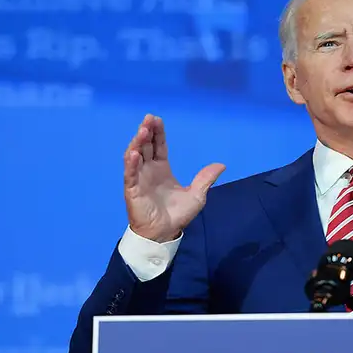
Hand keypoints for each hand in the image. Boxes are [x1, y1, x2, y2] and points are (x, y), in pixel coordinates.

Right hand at [124, 114, 224, 242]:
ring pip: (134, 156)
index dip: (158, 133)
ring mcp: (139, 179)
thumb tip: (222, 165)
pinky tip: (134, 153)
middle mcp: (148, 170)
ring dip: (137, 142)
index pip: (158, 146)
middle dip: (146, 131)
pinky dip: (131, 163)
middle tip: (149, 118)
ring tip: (142, 130)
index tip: (157, 119)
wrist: (165, 233)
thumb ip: (206, 178)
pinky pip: (130, 174)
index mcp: (162, 169)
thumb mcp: (197, 195)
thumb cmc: (177, 215)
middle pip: (145, 146)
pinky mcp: (132, 190)